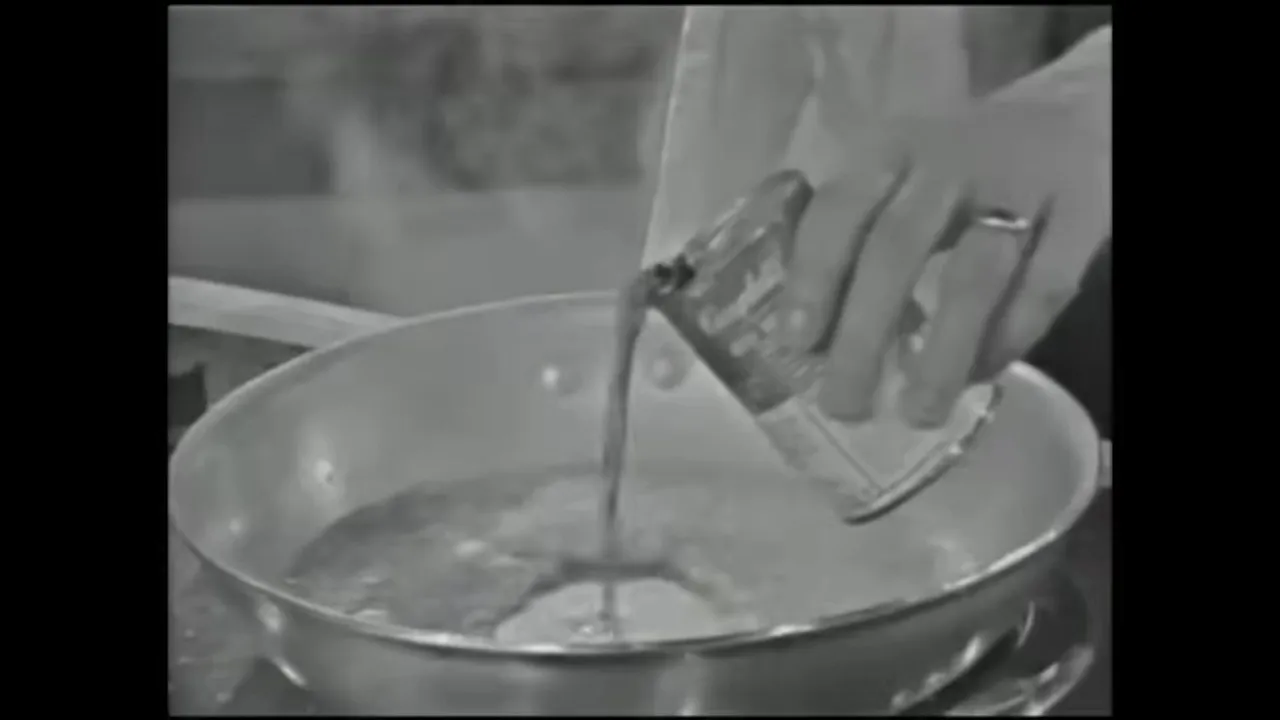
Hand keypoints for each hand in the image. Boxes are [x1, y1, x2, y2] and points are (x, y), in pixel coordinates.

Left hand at [778, 97, 1110, 427]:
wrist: (1074, 110)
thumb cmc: (960, 164)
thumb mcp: (901, 171)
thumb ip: (857, 233)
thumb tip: (807, 336)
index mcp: (891, 149)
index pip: (840, 210)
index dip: (813, 277)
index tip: (796, 343)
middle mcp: (950, 161)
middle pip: (897, 249)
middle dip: (865, 333)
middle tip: (844, 404)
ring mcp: (1020, 186)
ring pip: (974, 276)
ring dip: (941, 351)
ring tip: (918, 412)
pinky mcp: (1082, 212)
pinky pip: (1043, 287)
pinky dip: (1008, 338)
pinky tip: (980, 376)